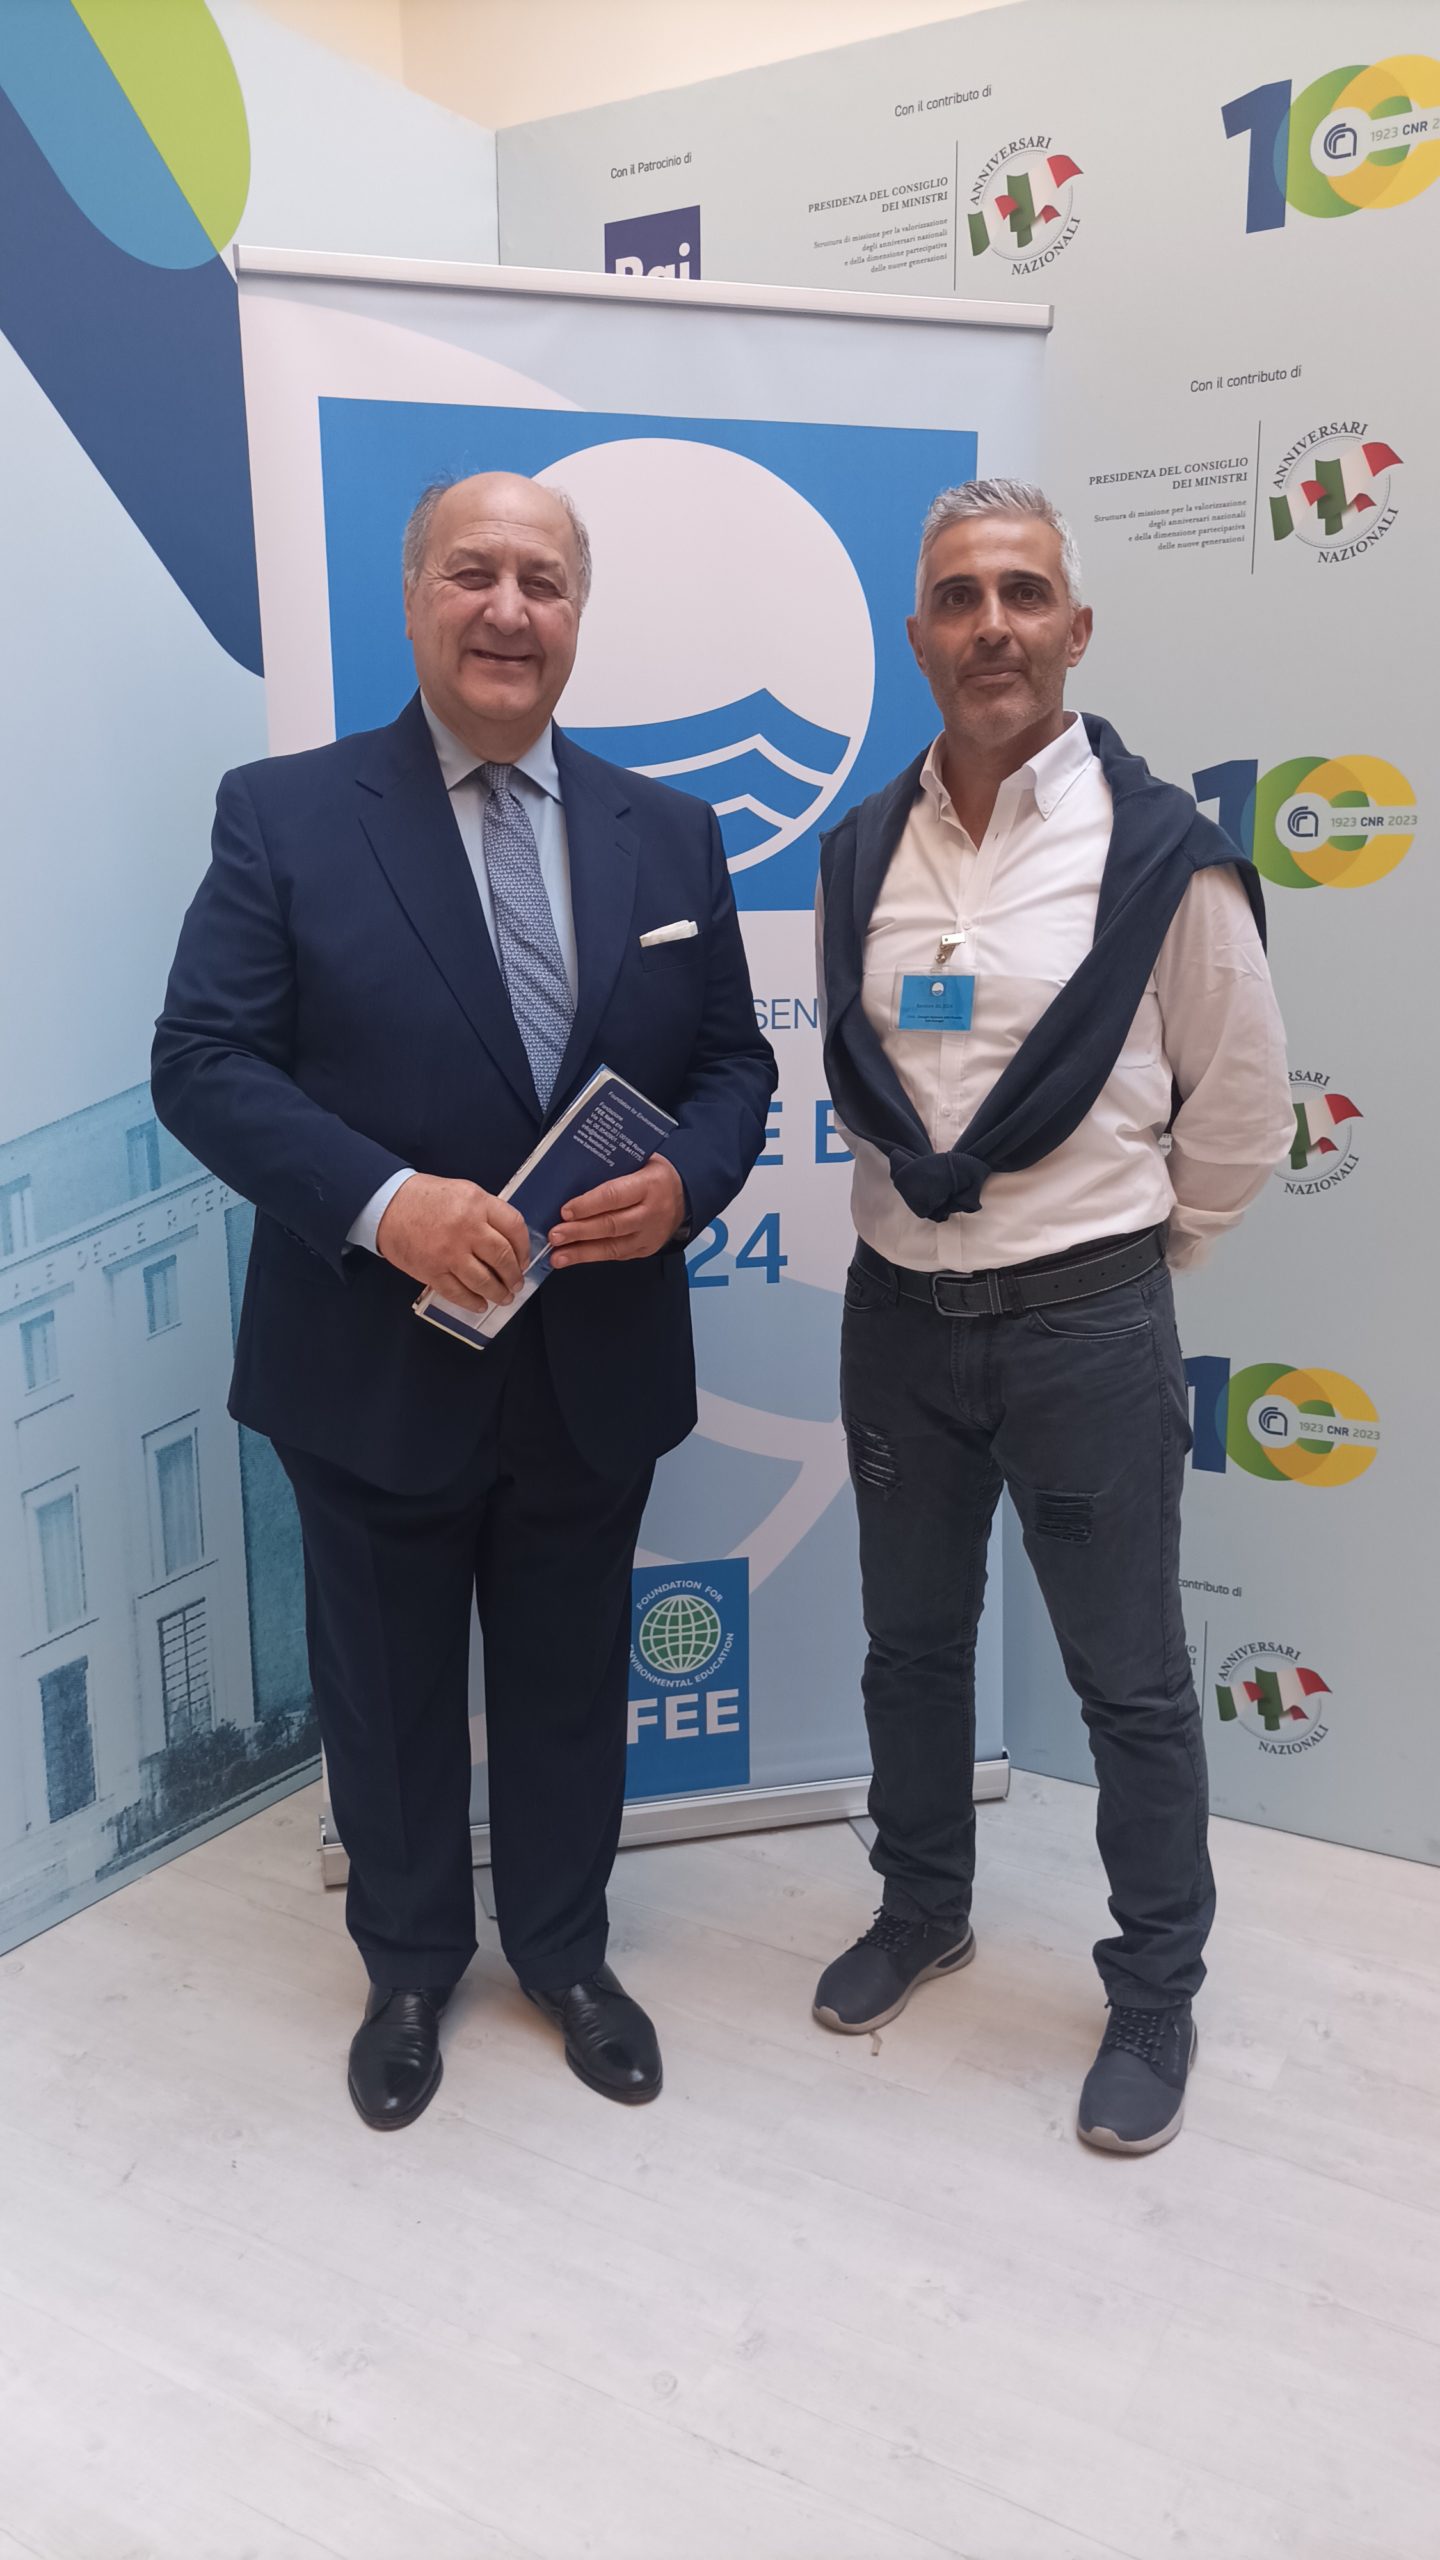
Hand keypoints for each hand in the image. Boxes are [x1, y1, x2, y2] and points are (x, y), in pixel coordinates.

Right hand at [376, 1173, 530, 1311]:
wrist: (386, 1205)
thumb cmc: (424, 1197)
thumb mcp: (463, 1191)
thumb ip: (486, 1212)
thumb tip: (509, 1240)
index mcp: (477, 1203)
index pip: (515, 1227)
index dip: (524, 1247)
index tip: (524, 1258)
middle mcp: (466, 1228)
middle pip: (502, 1258)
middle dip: (514, 1275)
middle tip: (516, 1283)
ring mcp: (449, 1252)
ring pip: (484, 1281)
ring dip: (498, 1293)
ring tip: (503, 1297)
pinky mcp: (432, 1271)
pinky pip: (458, 1293)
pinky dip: (472, 1302)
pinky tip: (480, 1304)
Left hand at [549, 1156, 685, 1268]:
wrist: (685, 1198)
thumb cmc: (652, 1175)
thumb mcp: (641, 1160)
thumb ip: (614, 1166)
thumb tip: (572, 1172)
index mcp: (650, 1184)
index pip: (615, 1196)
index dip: (588, 1205)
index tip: (565, 1211)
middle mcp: (651, 1212)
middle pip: (611, 1225)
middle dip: (580, 1231)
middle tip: (554, 1235)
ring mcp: (649, 1235)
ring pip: (612, 1246)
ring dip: (581, 1252)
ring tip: (557, 1256)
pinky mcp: (645, 1250)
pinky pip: (616, 1256)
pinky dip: (591, 1257)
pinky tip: (571, 1257)